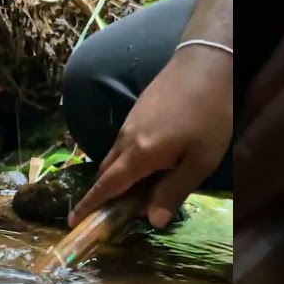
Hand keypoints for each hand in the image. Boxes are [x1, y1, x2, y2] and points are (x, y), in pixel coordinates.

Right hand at [69, 45, 232, 227]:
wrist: (206, 61)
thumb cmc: (210, 114)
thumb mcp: (201, 161)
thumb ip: (175, 191)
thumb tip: (153, 222)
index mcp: (140, 155)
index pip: (107, 186)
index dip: (89, 205)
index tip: (73, 220)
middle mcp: (127, 139)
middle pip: (107, 171)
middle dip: (103, 193)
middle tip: (111, 212)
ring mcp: (130, 121)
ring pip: (115, 155)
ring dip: (118, 174)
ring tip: (135, 188)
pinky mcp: (138, 110)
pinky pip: (124, 141)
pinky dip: (126, 158)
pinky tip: (148, 159)